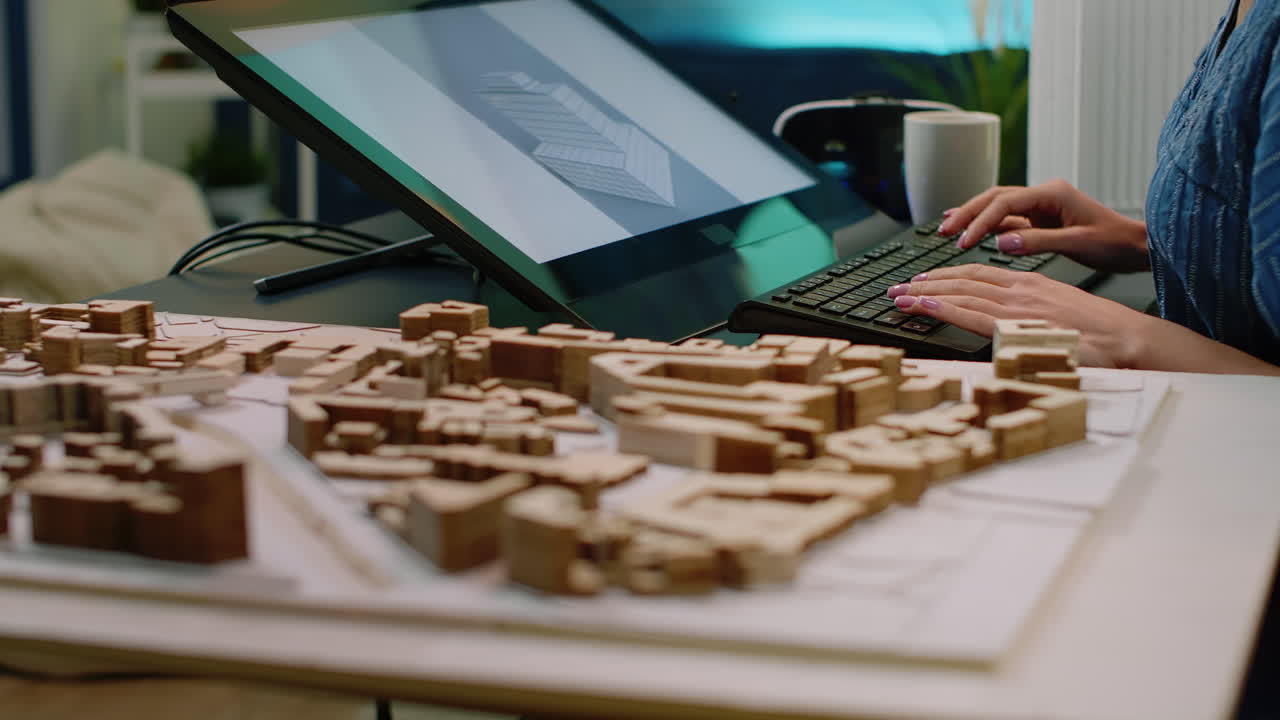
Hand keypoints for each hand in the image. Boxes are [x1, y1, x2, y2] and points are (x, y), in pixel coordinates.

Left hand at [886, 264, 1151, 366]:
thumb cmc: (1100, 333)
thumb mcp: (1058, 315)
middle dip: (926, 283)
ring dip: (925, 294)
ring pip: (961, 293)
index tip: (923, 281)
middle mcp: (1019, 290)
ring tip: (899, 297)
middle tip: (898, 288)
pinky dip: (945, 307)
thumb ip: (1029, 315)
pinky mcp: (1020, 324)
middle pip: (962, 280)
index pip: (978, 275)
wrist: (1128, 338)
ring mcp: (1018, 306)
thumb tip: (1007, 325)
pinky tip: (924, 305)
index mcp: (1029, 285)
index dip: (946, 277)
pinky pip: (973, 313)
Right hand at [939, 179, 1150, 273]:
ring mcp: (1041, 206)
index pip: (1005, 203)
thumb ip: (1038, 242)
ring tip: (946, 229)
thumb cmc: (1114, 243)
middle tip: (944, 231)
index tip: (963, 241)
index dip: (980, 222)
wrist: (1136, 246)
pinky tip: (968, 229)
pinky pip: (1006, 218)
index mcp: (1052, 193)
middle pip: (994, 198)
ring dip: (972, 217)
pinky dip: (985, 224)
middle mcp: (1044, 195)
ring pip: (997, 206)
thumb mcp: (1077, 243)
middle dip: (967, 213)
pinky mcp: (1041, 220)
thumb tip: (1000, 242)